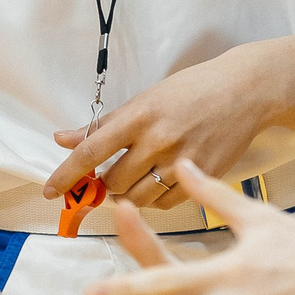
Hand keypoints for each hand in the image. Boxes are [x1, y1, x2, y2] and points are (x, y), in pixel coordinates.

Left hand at [43, 48, 266, 210]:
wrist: (244, 90)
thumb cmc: (190, 91)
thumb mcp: (144, 99)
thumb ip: (102, 124)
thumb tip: (62, 139)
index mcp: (139, 115)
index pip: (90, 152)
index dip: (66, 175)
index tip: (51, 191)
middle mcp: (159, 139)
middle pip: (113, 182)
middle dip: (105, 184)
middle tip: (108, 176)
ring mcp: (182, 160)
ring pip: (138, 197)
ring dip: (128, 194)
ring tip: (134, 177)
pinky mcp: (203, 175)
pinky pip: (165, 204)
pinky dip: (154, 199)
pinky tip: (157, 182)